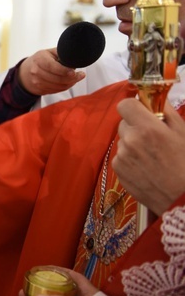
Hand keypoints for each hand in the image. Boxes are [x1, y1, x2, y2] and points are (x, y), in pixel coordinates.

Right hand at [17, 48, 84, 95]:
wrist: (26, 72)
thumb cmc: (41, 60)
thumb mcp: (49, 52)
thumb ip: (61, 54)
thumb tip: (75, 58)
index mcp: (39, 59)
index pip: (52, 67)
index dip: (64, 71)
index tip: (74, 72)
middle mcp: (36, 72)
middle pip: (57, 79)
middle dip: (72, 78)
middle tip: (81, 75)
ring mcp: (37, 82)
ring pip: (58, 86)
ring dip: (70, 83)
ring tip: (77, 78)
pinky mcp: (40, 90)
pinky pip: (56, 90)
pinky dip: (65, 87)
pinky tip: (70, 82)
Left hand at [114, 99, 184, 215]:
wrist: (181, 197)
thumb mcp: (183, 132)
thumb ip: (166, 111)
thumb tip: (155, 98)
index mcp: (147, 128)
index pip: (125, 104)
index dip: (134, 106)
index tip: (142, 112)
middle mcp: (130, 140)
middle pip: (124, 123)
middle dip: (136, 126)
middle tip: (153, 137)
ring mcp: (122, 156)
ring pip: (122, 140)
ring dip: (133, 143)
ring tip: (152, 156)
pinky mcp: (117, 170)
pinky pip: (120, 156)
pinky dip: (130, 158)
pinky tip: (146, 167)